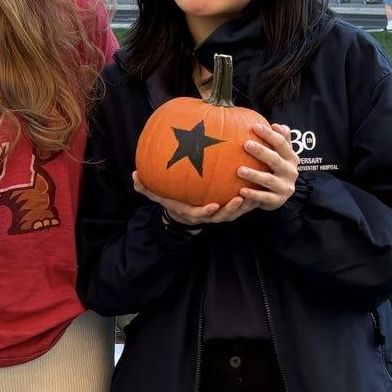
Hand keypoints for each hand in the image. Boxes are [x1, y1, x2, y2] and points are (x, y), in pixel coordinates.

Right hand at [133, 173, 255, 225]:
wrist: (183, 210)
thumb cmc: (172, 200)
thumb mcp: (157, 194)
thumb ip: (145, 186)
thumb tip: (134, 175)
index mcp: (192, 212)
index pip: (199, 214)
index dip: (206, 212)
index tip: (213, 205)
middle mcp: (207, 214)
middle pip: (222, 216)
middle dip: (231, 210)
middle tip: (240, 198)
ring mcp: (219, 213)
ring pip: (234, 213)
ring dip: (245, 205)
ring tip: (253, 193)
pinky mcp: (228, 208)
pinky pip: (241, 206)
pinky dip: (250, 199)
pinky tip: (257, 184)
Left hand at [235, 123, 298, 210]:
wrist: (280, 194)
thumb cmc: (276, 168)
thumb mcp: (281, 154)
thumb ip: (281, 139)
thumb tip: (277, 125)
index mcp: (291, 158)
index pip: (282, 144)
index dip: (270, 135)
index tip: (255, 126)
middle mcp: (291, 172)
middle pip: (275, 160)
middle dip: (261, 152)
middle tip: (246, 144)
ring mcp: (285, 187)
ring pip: (268, 180)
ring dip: (254, 174)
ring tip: (239, 170)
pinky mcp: (278, 200)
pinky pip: (264, 197)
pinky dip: (253, 194)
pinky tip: (241, 190)